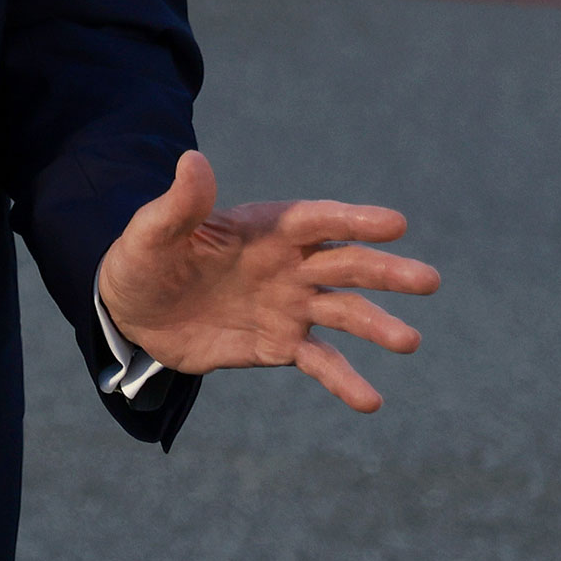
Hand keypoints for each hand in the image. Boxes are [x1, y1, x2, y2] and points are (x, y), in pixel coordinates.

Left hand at [98, 150, 439, 411]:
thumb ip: (180, 204)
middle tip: (428, 279)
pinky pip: (321, 362)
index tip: (394, 224)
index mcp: (264, 229)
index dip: (353, 220)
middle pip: (345, 264)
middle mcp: (288, 265)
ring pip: (344, 312)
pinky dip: (345, 380)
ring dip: (377, 325)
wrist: (132, 314)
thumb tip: (193, 159)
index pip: (316, 220)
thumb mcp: (152, 232)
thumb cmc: (142, 261)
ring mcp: (290, 305)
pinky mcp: (281, 345)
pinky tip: (370, 401)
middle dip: (386, 271)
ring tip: (409, 341)